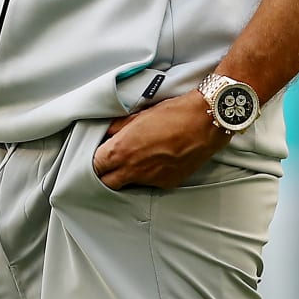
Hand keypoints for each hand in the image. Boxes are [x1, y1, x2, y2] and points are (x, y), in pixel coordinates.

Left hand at [92, 90, 230, 191]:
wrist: (204, 122)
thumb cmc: (171, 114)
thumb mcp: (137, 115)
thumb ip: (117, 128)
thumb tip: (106, 133)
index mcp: (121, 151)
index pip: (95, 166)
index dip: (94, 161)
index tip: (97, 156)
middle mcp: (134, 170)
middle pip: (108, 183)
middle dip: (105, 174)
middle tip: (109, 163)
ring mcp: (151, 180)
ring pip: (129, 184)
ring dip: (127, 175)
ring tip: (136, 157)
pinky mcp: (168, 183)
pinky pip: (150, 183)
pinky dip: (147, 175)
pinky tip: (154, 160)